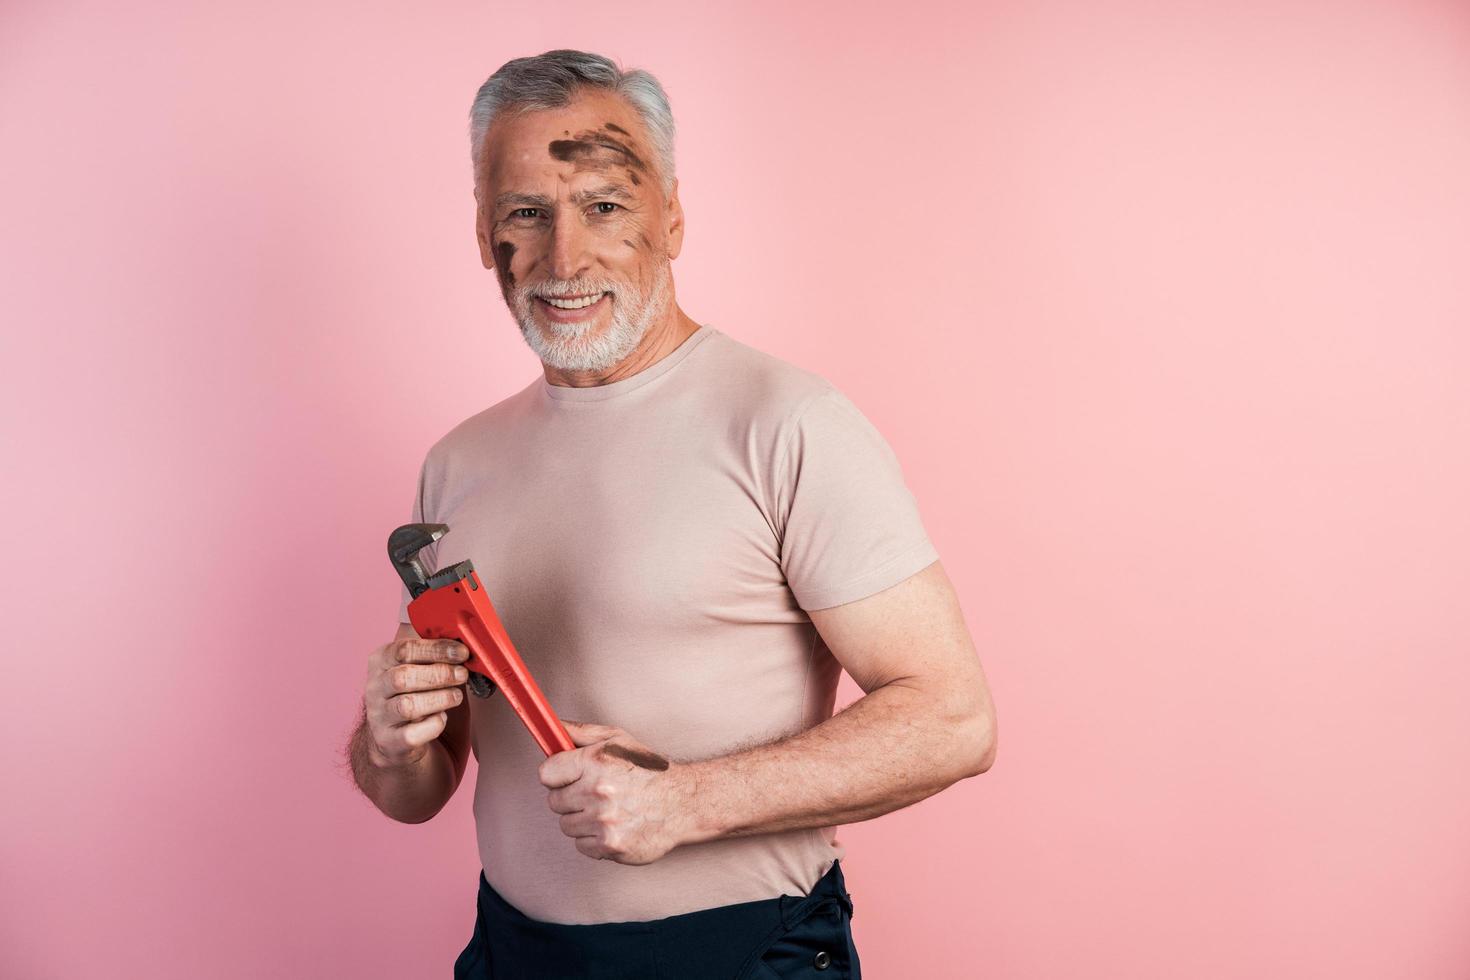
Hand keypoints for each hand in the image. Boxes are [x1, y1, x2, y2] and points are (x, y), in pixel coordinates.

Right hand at [362, 636, 469, 767]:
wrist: (399, 741)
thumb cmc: (417, 696)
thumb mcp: (421, 669)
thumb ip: (436, 654)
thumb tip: (465, 639)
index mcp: (380, 662)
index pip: (404, 649)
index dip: (436, 649)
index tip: (461, 652)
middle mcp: (374, 689)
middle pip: (403, 677)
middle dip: (439, 674)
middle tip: (462, 674)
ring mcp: (379, 717)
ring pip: (407, 706)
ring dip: (440, 698)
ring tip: (456, 696)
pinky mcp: (389, 743)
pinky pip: (412, 734)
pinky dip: (433, 725)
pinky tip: (442, 718)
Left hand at [539, 720, 692, 864]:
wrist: (683, 802)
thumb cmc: (648, 770)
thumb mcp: (617, 740)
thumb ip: (580, 733)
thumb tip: (551, 727)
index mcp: (596, 762)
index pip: (546, 773)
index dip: (557, 775)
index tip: (568, 776)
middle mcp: (598, 792)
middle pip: (554, 802)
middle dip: (571, 797)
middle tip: (595, 793)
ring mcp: (604, 821)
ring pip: (567, 825)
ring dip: (582, 820)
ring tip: (607, 809)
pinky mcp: (610, 845)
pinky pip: (581, 846)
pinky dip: (594, 839)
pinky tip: (613, 826)